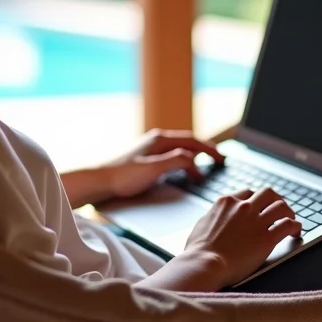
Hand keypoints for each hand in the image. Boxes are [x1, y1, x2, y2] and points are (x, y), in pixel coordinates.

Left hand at [102, 129, 225, 198]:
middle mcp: (157, 141)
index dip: (210, 150)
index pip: (193, 140)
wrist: (99, 181)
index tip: (222, 160)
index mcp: (161, 139)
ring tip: (207, 163)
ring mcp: (151, 149)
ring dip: (195, 155)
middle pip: (188, 142)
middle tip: (220, 160)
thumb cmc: (123, 176)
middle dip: (205, 150)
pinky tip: (185, 170)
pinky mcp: (146, 159)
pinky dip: (185, 161)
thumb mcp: (154, 169)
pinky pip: (172, 156)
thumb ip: (177, 161)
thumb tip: (195, 161)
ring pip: (180, 148)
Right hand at [182, 187, 300, 289]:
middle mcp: (243, 207)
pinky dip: (296, 226)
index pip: (248, 193)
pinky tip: (296, 231)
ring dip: (288, 212)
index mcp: (226, 202)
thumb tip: (216, 217)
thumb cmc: (198, 250)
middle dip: (276, 199)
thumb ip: (213, 216)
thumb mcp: (201, 224)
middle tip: (279, 208)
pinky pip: (289, 225)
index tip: (260, 207)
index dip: (256, 200)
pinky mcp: (266, 238)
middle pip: (268, 193)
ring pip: (281, 206)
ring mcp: (256, 221)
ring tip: (291, 219)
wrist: (204, 264)